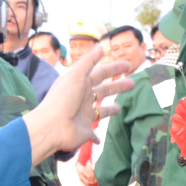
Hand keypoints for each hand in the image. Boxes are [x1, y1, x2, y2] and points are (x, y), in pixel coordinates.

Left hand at [23, 42, 133, 162]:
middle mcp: (83, 98)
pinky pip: (93, 134)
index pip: (100, 73)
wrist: (53, 126)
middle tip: (133, 83)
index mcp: (81, 84)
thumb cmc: (64, 98)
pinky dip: (97, 136)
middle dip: (118, 86)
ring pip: (100, 111)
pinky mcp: (85, 131)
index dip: (114, 68)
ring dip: (109, 109)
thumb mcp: (76, 75)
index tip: (128, 64)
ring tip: (119, 107)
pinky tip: (100, 139)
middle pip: (104, 90)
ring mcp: (84, 116)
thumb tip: (100, 46)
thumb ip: (88, 61)